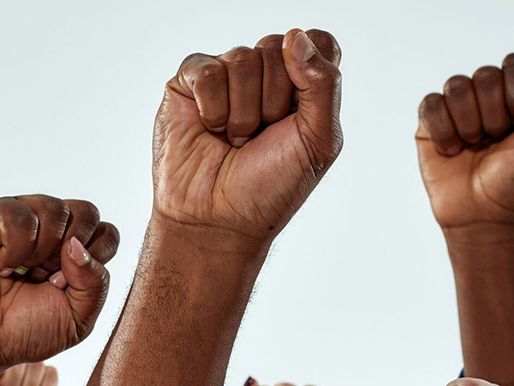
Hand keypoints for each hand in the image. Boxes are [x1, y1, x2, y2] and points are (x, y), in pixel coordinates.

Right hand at [0, 196, 119, 369]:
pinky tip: (1, 266)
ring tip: (22, 272)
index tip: (65, 287)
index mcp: (77, 253)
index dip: (94, 260)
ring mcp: (25, 219)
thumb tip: (77, 245)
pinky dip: (16, 246)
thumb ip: (96, 284)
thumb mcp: (78, 319)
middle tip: (43, 279)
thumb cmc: (23, 331)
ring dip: (42, 250)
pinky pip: (21, 214)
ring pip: (57, 209)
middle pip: (88, 213)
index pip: (107, 234)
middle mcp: (54, 231)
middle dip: (70, 253)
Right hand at [152, 28, 343, 247]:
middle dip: (273, 102)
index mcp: (303, 84)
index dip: (311, 69)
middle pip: (279, 47)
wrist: (218, 220)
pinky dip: (213, 108)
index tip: (298, 113)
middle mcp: (265, 73)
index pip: (318, 41)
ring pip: (242, 58)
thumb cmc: (270, 186)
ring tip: (235, 140)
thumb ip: (324, 85)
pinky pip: (208, 70)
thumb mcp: (318, 141)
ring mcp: (226, 75)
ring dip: (242, 113)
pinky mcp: (189, 82)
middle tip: (261, 137)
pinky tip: (210, 130)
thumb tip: (297, 36)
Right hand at [417, 53, 513, 231]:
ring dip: (469, 124)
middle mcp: (486, 96)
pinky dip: (444, 131)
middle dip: (494, 115)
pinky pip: (431, 104)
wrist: (485, 214)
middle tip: (497, 141)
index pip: (513, 63)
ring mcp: (456, 108)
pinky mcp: (430, 123)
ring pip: (456, 86)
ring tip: (474, 146)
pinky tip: (453, 150)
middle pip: (484, 76)